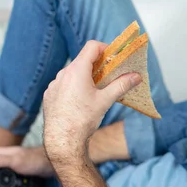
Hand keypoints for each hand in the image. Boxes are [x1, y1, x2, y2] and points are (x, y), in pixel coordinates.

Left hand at [42, 40, 140, 161]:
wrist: (62, 140)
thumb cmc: (83, 119)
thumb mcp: (106, 100)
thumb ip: (122, 85)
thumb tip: (136, 76)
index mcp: (77, 70)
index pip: (92, 47)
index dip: (105, 48)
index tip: (114, 58)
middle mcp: (63, 74)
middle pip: (83, 60)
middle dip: (98, 65)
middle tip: (110, 76)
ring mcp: (54, 84)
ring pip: (73, 73)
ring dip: (85, 76)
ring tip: (96, 91)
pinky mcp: (50, 94)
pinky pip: (64, 84)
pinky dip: (74, 87)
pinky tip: (81, 101)